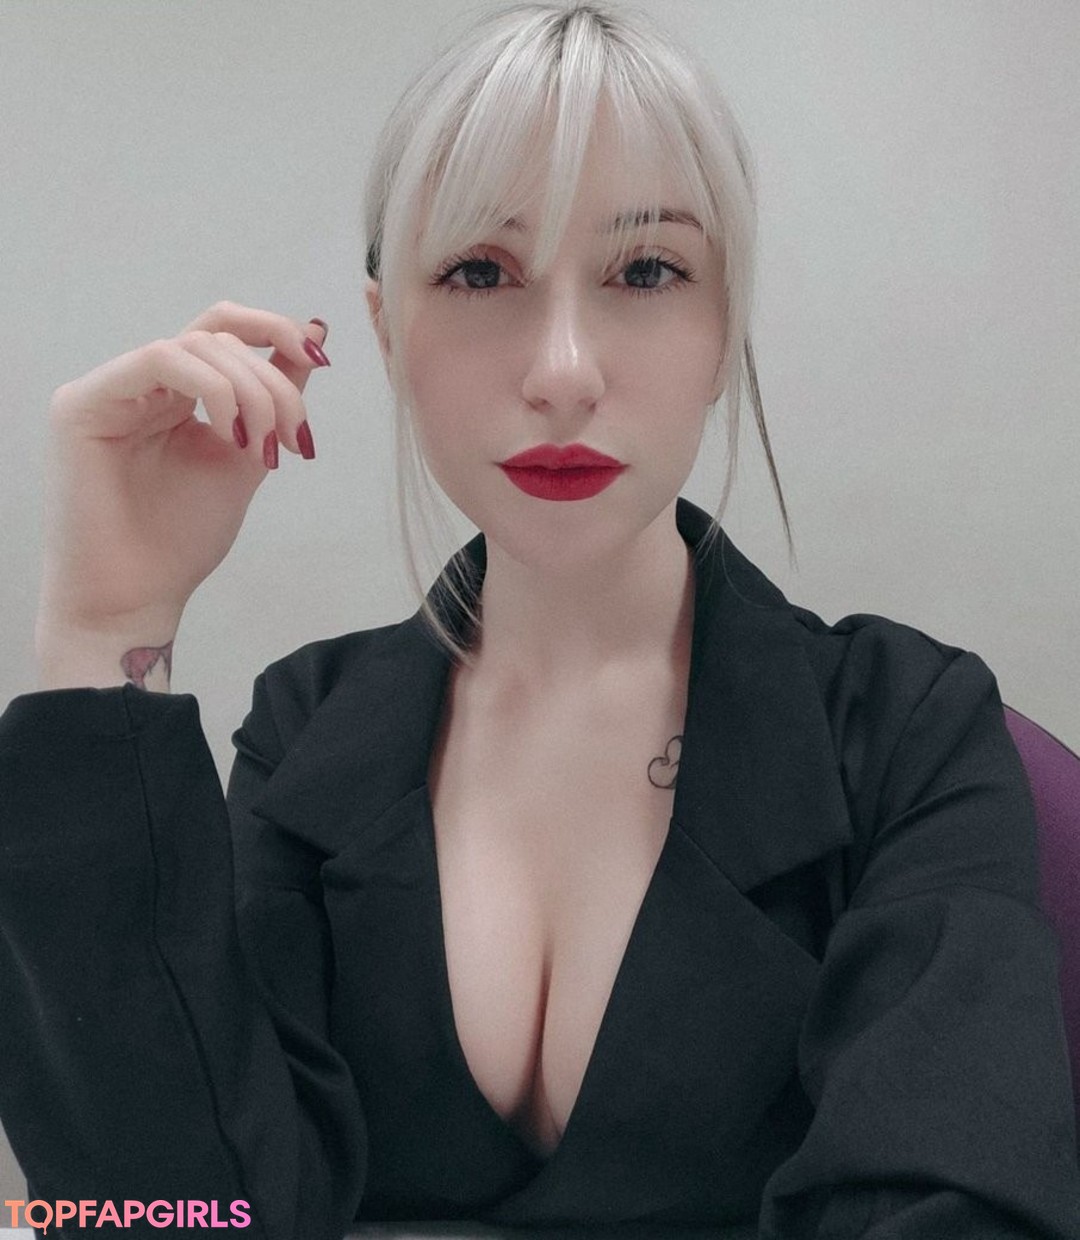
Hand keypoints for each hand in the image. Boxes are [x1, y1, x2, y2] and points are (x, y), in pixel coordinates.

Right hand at [38, 302, 329, 635]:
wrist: (137, 598)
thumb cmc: (182, 539)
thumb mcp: (249, 454)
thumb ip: (276, 395)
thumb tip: (316, 329)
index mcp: (175, 393)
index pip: (225, 331)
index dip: (276, 330)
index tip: (320, 358)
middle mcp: (140, 384)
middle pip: (220, 337)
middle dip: (275, 384)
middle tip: (295, 440)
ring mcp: (110, 390)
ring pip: (197, 346)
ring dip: (251, 393)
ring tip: (265, 451)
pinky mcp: (83, 404)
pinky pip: (159, 360)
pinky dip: (212, 390)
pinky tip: (231, 435)